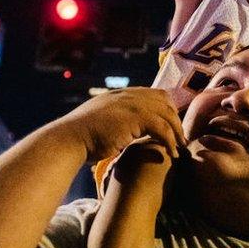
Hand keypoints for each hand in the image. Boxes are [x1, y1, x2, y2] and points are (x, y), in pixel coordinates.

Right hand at [49, 87, 184, 163]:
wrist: (68, 140)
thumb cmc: (80, 137)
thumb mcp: (100, 121)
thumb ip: (115, 120)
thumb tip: (124, 131)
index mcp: (120, 94)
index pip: (153, 94)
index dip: (165, 108)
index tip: (171, 125)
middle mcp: (128, 95)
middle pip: (164, 101)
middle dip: (175, 119)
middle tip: (180, 137)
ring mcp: (132, 104)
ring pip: (167, 114)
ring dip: (176, 132)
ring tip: (179, 148)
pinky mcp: (135, 118)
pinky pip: (162, 128)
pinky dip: (170, 141)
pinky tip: (171, 153)